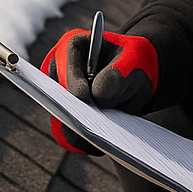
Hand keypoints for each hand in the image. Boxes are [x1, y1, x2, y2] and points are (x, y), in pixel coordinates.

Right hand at [40, 28, 158, 153]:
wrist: (136, 78)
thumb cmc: (134, 64)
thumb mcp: (133, 63)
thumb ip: (116, 75)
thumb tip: (97, 97)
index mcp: (72, 46)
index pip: (66, 66)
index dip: (74, 83)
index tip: (85, 97)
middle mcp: (58, 70)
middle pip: (56, 97)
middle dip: (75, 115)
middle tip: (94, 132)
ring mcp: (58, 95)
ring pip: (59, 121)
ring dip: (79, 133)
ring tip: (102, 143)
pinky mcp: (64, 116)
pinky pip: (67, 135)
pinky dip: (83, 142)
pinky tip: (101, 145)